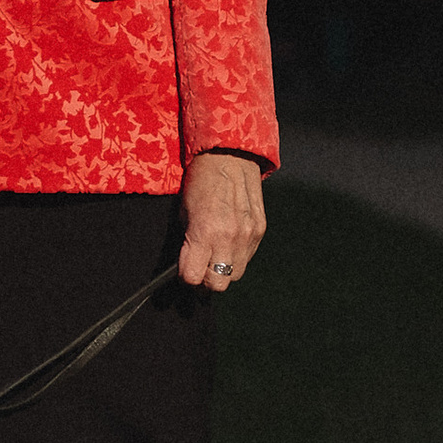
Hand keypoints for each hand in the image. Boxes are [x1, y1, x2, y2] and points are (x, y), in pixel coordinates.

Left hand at [179, 149, 265, 294]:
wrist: (230, 157)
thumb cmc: (201, 181)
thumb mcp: (184, 212)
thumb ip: (188, 242)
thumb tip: (188, 263)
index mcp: (205, 233)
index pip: (194, 277)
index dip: (186, 278)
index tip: (183, 272)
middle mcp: (229, 238)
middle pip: (218, 285)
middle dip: (205, 282)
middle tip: (199, 271)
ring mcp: (248, 236)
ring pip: (235, 275)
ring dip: (223, 271)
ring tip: (214, 256)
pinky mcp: (260, 231)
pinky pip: (247, 258)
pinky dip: (236, 257)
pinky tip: (228, 243)